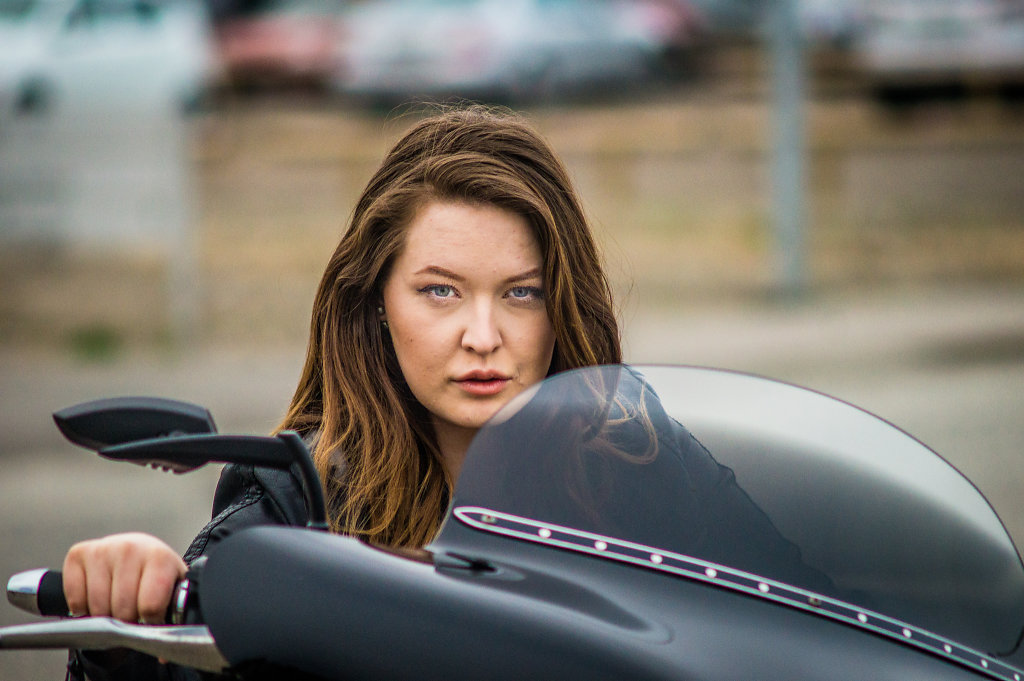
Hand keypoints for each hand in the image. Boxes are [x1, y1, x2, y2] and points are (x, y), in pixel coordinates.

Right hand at [62, 532, 185, 623]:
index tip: (150, 618)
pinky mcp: (79, 553)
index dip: (149, 621)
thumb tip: (163, 654)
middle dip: (126, 620)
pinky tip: (96, 598)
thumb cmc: (156, 572)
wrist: (142, 550)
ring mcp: (103, 549)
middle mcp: (130, 549)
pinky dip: (82, 607)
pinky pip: (75, 598)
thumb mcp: (172, 589)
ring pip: (98, 607)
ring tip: (116, 606)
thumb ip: (172, 617)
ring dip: (104, 616)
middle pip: (122, 610)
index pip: (149, 606)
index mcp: (159, 557)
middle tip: (131, 613)